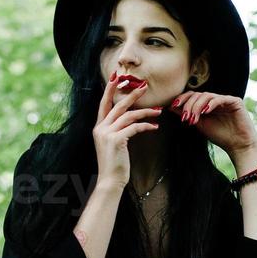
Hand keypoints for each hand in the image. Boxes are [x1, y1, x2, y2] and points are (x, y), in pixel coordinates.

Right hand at [93, 71, 161, 188]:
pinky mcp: (116, 140)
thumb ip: (116, 130)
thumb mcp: (112, 144)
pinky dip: (146, 126)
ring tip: (158, 111)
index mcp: (98, 127)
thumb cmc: (114, 164)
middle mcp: (100, 128)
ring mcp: (107, 133)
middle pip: (118, 105)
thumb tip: (129, 120)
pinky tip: (154, 127)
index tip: (116, 76)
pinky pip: (134, 127)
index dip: (109, 89)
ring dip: (146, 112)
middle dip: (133, 94)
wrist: (110, 181)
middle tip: (145, 86)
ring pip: (129, 115)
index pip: (104, 103)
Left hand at [169, 91, 256, 156]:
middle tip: (185, 117)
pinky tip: (205, 112)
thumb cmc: (220, 136)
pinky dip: (211, 104)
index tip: (172, 106)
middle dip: (188, 105)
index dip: (182, 99)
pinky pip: (220, 99)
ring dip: (197, 106)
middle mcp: (216, 99)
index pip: (192, 96)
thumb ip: (188, 114)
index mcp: (207, 104)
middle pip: (197, 94)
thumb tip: (171, 107)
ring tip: (193, 119)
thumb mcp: (200, 124)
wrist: (238, 145)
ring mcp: (225, 99)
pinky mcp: (235, 101)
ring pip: (206, 96)